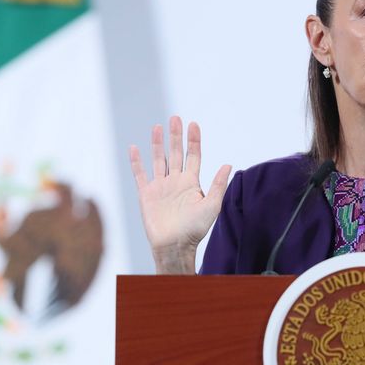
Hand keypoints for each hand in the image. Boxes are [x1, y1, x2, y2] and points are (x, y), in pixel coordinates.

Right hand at [129, 116, 231, 273]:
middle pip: (176, 153)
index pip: (193, 155)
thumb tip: (229, 164)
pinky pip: (140, 174)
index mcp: (192, 182)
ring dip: (157, 143)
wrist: (174, 245)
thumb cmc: (195, 229)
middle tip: (175, 118)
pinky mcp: (146, 194)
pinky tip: (134, 148)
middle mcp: (176, 181)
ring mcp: (161, 187)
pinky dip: (137, 162)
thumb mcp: (212, 205)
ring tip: (157, 127)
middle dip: (176, 136)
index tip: (193, 124)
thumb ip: (218, 185)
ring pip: (159, 159)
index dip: (194, 140)